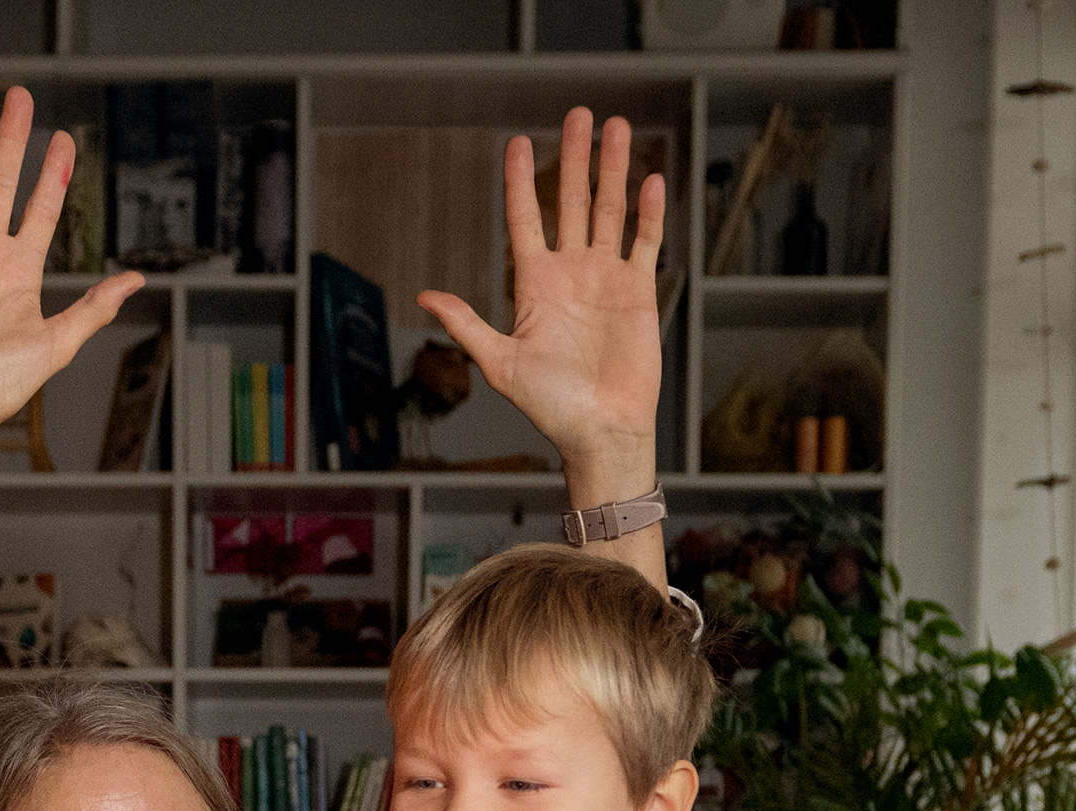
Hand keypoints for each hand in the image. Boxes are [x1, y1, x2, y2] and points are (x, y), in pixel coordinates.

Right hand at [0, 88, 144, 443]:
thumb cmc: (2, 385)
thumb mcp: (60, 341)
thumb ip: (95, 307)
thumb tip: (136, 279)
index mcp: (21, 270)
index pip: (40, 208)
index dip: (53, 174)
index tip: (65, 139)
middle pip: (1, 181)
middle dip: (12, 139)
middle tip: (21, 97)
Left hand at [416, 111, 667, 491]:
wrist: (600, 431)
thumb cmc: (549, 406)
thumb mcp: (499, 363)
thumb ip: (466, 324)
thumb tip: (424, 296)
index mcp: (534, 284)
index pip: (526, 219)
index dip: (522, 182)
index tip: (518, 143)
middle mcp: (570, 273)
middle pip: (572, 201)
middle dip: (575, 157)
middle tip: (578, 114)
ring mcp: (606, 279)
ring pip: (610, 211)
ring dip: (613, 170)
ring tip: (616, 127)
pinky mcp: (639, 292)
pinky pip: (645, 243)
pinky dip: (649, 212)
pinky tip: (651, 179)